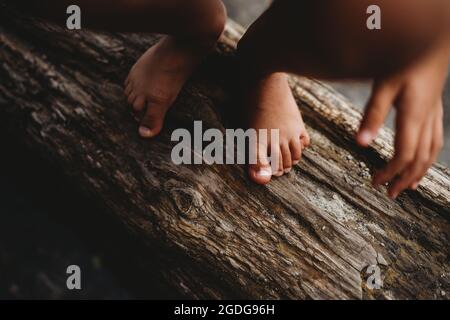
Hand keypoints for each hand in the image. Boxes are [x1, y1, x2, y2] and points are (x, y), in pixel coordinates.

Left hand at [356, 41, 448, 198]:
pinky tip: (422, 161)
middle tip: (390, 194)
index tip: (375, 182)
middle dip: (405, 179)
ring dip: (419, 172)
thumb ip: (372, 115)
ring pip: (431, 153)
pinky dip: (428, 158)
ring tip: (408, 187)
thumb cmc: (403, 61)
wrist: (429, 42)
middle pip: (420, 160)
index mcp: (414, 117)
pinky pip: (435, 142)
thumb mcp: (383, 86)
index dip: (390, 172)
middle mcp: (427, 121)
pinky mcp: (434, 111)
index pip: (404, 155)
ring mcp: (434, 116)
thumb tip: (360, 143)